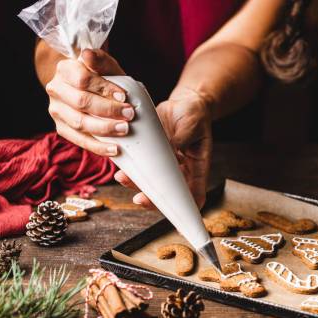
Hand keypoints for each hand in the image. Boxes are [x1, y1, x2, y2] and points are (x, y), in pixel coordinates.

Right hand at [46, 49, 133, 155]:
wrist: (93, 92)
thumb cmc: (103, 78)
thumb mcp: (106, 66)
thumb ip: (100, 60)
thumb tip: (87, 54)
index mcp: (64, 70)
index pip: (82, 79)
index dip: (104, 88)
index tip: (124, 97)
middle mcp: (56, 90)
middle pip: (81, 102)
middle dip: (108, 110)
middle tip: (130, 114)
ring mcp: (57, 111)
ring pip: (80, 123)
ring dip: (105, 128)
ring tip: (125, 129)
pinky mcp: (62, 128)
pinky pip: (80, 141)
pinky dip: (98, 147)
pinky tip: (115, 149)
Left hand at [114, 88, 212, 208]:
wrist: (184, 103)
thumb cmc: (194, 115)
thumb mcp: (191, 125)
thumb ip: (180, 139)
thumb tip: (168, 151)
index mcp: (196, 168)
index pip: (195, 194)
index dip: (186, 208)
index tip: (175, 213)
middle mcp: (180, 170)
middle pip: (167, 193)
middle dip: (152, 199)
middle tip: (139, 198)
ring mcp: (164, 164)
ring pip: (150, 182)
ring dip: (136, 184)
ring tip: (123, 178)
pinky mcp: (151, 154)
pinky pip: (141, 166)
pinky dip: (131, 169)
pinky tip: (121, 166)